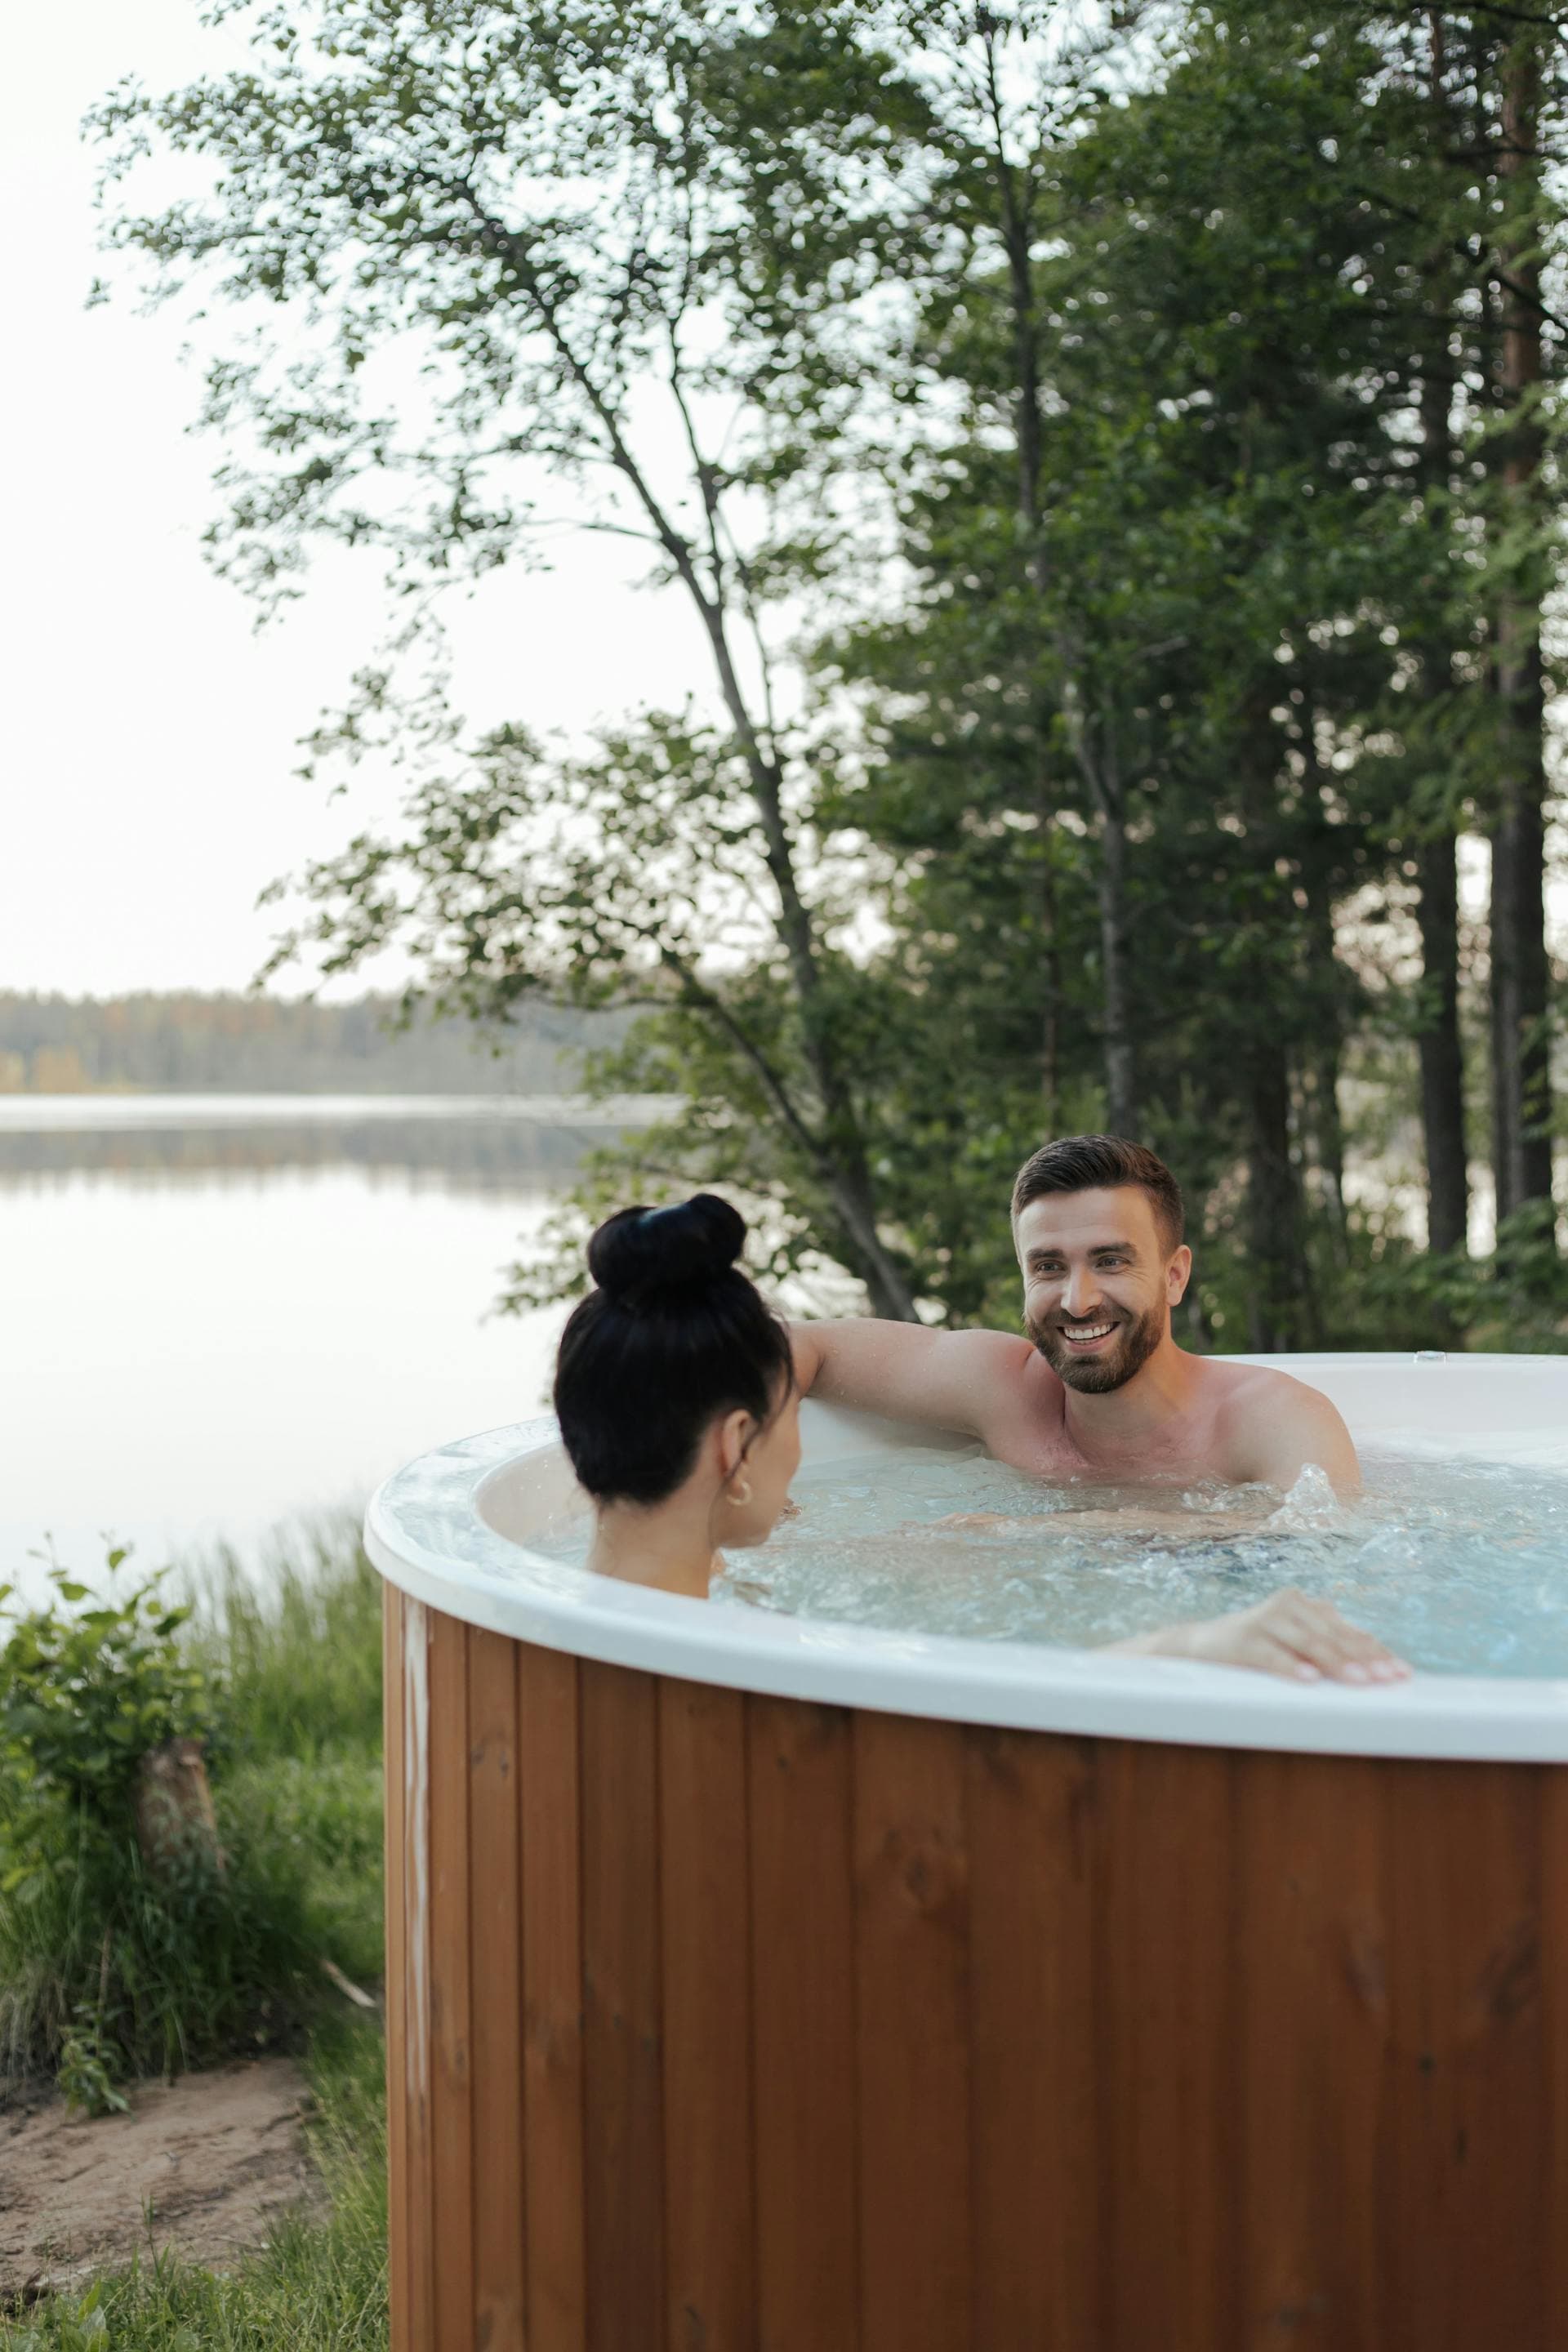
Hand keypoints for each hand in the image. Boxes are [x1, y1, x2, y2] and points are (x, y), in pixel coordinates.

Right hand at [1113, 1586, 1410, 1683]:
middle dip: (1365, 1660)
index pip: (1350, 1631)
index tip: (1401, 1673)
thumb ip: (1327, 1650)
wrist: (1198, 1645)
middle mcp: (1289, 1605)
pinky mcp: (1242, 1638)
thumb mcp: (1296, 1647)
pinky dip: (1291, 1667)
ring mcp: (1265, 1618)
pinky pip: (1271, 1654)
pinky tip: (1309, 1679)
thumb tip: (1375, 1672)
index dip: (1377, 1652)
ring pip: (1309, 1643)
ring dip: (1337, 1663)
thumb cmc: (1257, 1651)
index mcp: (1307, 1607)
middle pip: (1334, 1636)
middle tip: (1388, 1679)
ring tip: (1361, 1681)